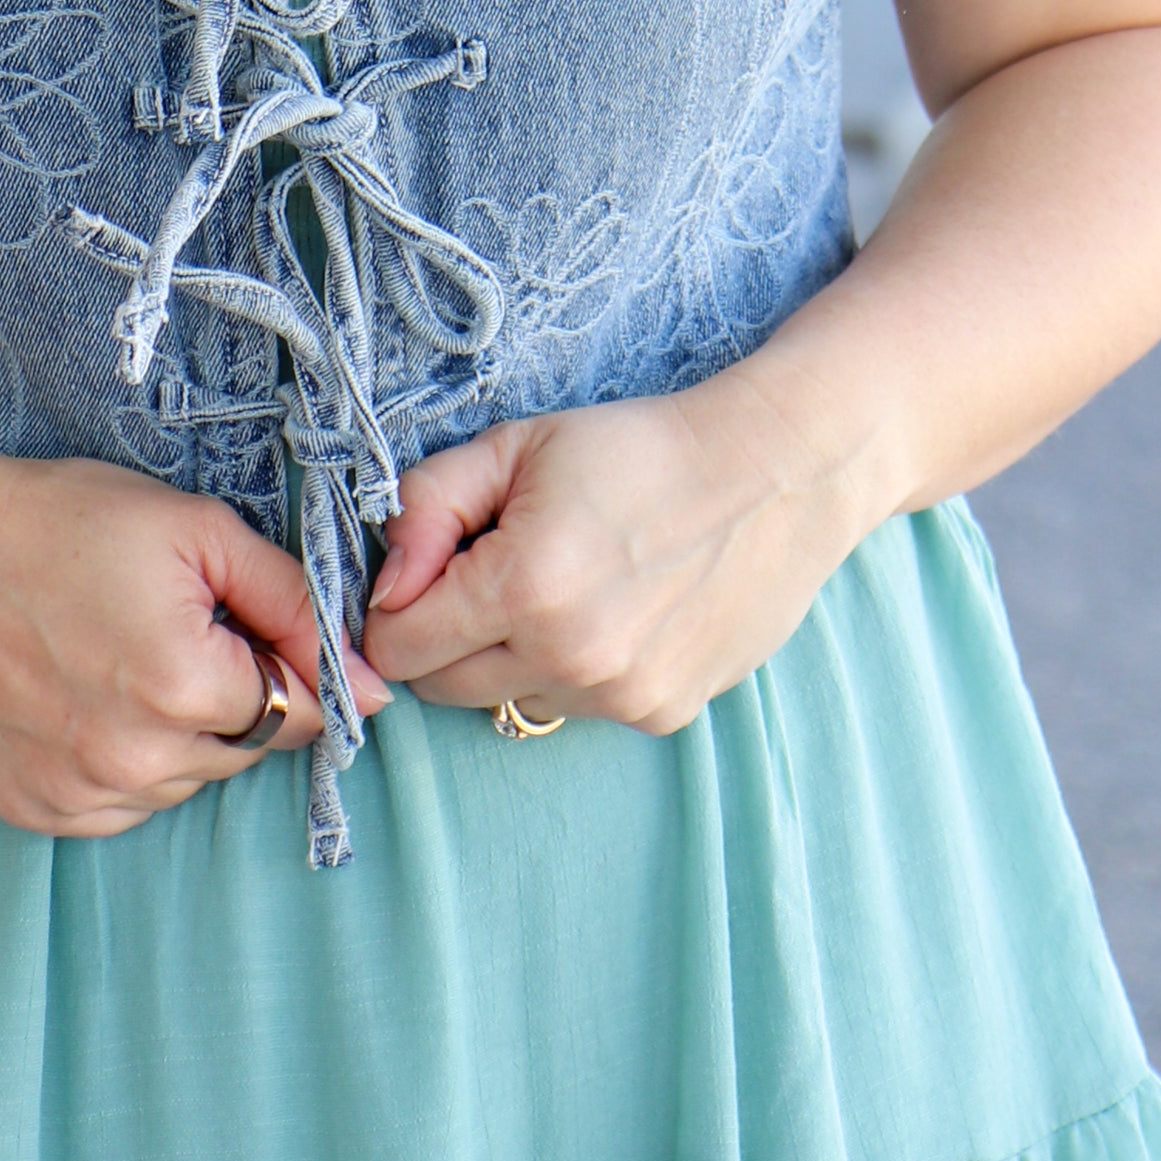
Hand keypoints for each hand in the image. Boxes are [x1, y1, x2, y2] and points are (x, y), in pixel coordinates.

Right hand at [0, 451, 378, 835]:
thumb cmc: (58, 522)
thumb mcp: (193, 531)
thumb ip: (293, 602)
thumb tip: (373, 680)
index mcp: (185, 684)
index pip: (298, 712)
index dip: (282, 662)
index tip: (240, 626)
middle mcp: (133, 759)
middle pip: (242, 752)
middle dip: (230, 696)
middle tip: (166, 627)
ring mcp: (76, 793)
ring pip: (181, 784)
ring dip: (176, 734)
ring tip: (116, 656)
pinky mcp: (31, 808)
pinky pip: (116, 807)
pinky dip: (119, 764)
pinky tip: (83, 698)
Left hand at [360, 371, 862, 731]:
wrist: (775, 474)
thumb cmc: (638, 449)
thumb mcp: (515, 446)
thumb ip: (425, 506)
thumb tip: (385, 584)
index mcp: (522, 587)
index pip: (395, 646)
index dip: (400, 602)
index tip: (434, 566)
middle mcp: (568, 658)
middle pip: (440, 688)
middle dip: (445, 635)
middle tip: (495, 570)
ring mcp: (619, 695)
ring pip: (507, 700)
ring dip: (512, 656)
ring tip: (569, 585)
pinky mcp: (660, 714)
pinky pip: (575, 709)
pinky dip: (575, 671)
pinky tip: (619, 611)